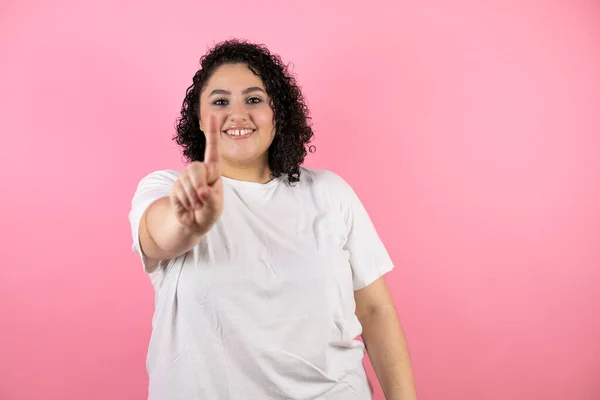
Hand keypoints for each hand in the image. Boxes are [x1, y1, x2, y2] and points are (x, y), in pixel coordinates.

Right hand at [170, 115, 223, 232]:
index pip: (213, 149)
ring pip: (186, 182)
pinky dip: (185, 203)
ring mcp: (185, 177)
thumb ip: (212, 198)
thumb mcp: (215, 206)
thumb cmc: (209, 211)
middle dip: (198, 184)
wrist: (194, 223)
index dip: (212, 132)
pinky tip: (188, 207)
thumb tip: (202, 191)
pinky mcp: (175, 186)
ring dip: (193, 199)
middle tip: (202, 198)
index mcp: (213, 171)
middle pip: (195, 168)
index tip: (213, 114)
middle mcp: (199, 170)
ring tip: (197, 206)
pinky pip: (178, 192)